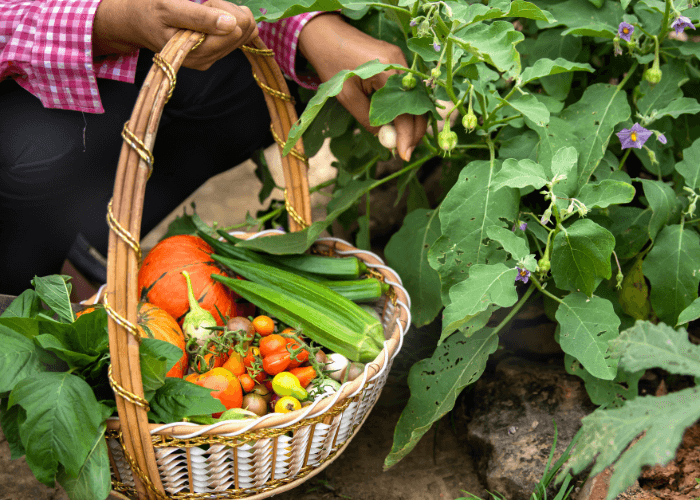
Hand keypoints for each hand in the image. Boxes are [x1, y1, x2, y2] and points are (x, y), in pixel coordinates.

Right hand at [93, 0, 257, 70]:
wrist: (136, 23)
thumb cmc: (149, 11)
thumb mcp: (169, 8)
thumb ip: (200, 17)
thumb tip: (231, 23)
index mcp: (197, 53)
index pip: (236, 29)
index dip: (223, 8)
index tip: (205, 3)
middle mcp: (207, 60)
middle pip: (243, 31)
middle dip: (228, 11)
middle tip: (205, 5)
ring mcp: (212, 58)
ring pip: (244, 33)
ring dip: (228, 15)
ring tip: (204, 11)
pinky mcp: (215, 54)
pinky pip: (238, 36)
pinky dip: (229, 21)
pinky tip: (211, 18)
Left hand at [298, 14, 426, 161]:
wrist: (328, 35)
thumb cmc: (333, 65)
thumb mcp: (347, 97)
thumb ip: (368, 119)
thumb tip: (386, 140)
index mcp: (388, 72)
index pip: (406, 112)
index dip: (406, 137)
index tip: (404, 156)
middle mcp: (402, 65)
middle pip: (418, 106)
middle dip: (414, 133)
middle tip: (404, 152)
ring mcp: (403, 62)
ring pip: (416, 99)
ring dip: (412, 122)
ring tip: (403, 142)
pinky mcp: (399, 63)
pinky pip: (408, 91)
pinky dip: (407, 109)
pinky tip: (400, 124)